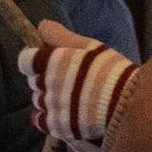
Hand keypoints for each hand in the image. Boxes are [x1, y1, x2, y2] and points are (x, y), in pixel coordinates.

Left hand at [20, 19, 135, 144]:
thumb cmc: (111, 72)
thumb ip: (61, 36)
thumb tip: (42, 26)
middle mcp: (46, 84)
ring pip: (38, 100)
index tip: (48, 62)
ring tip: (72, 98)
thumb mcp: (90, 46)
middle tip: (68, 81)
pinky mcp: (56, 126)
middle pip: (34, 81)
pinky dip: (49, 116)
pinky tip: (65, 113)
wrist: (126, 106)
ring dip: (49, 98)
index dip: (35, 60)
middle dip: (45, 79)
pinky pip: (41, 120)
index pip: (26, 60)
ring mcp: (50, 107)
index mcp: (52, 61)